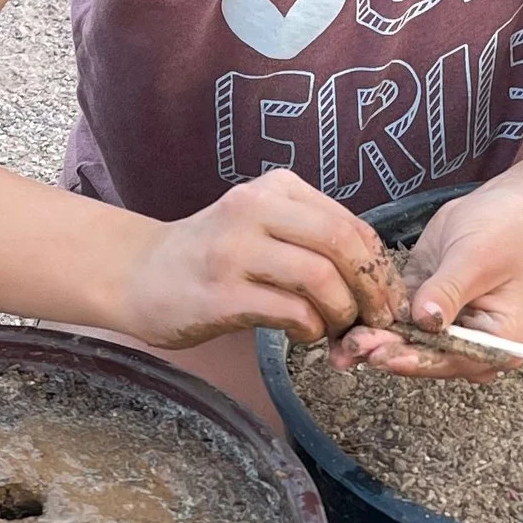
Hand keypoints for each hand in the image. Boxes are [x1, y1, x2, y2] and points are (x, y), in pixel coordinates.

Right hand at [113, 170, 405, 350]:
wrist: (138, 274)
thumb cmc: (211, 255)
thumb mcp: (261, 225)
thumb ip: (312, 238)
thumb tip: (375, 277)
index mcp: (275, 188)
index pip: (352, 224)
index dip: (380, 268)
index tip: (384, 299)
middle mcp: (254, 209)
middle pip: (343, 244)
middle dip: (371, 290)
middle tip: (375, 321)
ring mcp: (234, 250)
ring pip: (320, 278)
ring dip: (340, 313)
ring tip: (332, 328)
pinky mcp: (220, 294)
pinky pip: (290, 312)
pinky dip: (310, 329)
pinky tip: (302, 334)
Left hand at [332, 175, 522, 379]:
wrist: (508, 206)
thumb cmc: (505, 229)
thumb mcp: (477, 257)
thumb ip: (450, 291)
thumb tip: (425, 321)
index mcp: (499, 342)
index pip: (453, 358)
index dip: (416, 360)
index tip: (382, 356)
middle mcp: (473, 344)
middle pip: (425, 357)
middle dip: (387, 352)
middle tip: (351, 349)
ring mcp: (447, 329)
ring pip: (406, 344)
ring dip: (374, 343)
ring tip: (340, 346)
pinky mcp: (424, 309)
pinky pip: (397, 322)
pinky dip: (372, 324)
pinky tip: (345, 326)